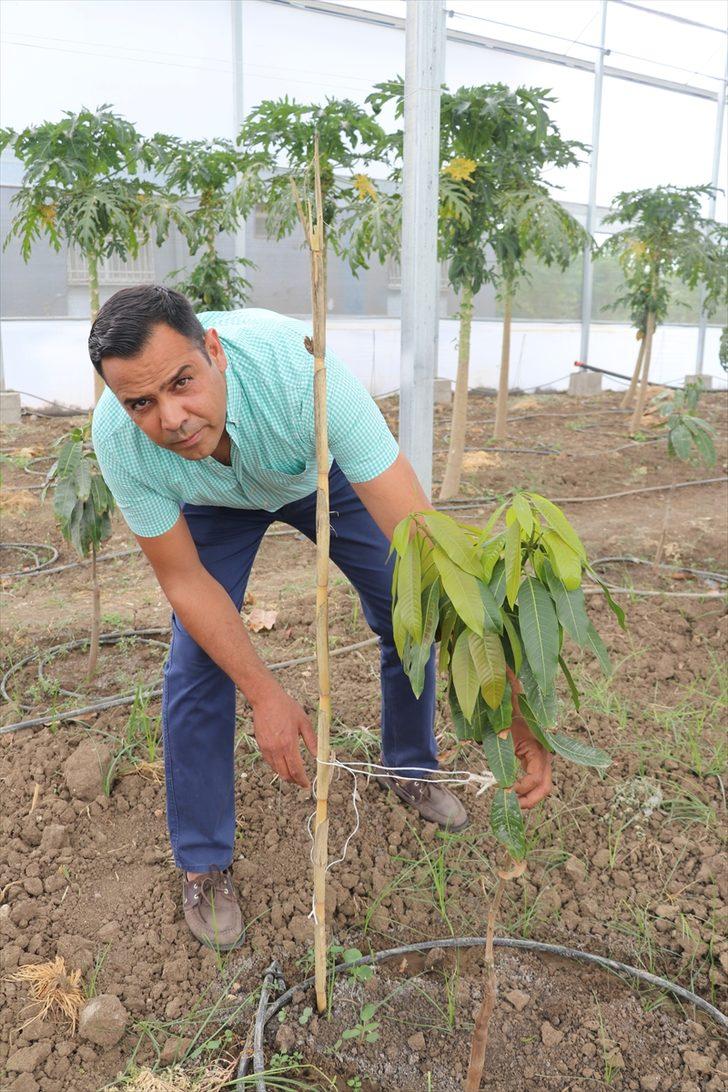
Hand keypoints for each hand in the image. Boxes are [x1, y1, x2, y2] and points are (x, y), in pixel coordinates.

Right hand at [251, 683, 316, 788]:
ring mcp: (267, 748)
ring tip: (294, 773)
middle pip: (285, 774)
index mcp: (289, 744)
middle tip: (301, 780)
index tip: (306, 784)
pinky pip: (269, 762)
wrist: (266, 699)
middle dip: (294, 780)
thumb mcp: (304, 722)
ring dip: (285, 775)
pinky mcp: (260, 745)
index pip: (296, 770)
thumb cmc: (286, 708)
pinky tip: (284, 762)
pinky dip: (277, 767)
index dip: (302, 780)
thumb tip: (317, 755)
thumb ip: (312, 740)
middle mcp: (276, 749)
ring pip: (276, 770)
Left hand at [507, 669, 552, 809]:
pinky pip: (529, 777)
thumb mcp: (509, 698)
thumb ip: (509, 687)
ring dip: (526, 797)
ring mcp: (537, 755)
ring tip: (509, 803)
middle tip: (512, 807)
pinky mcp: (529, 755)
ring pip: (539, 784)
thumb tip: (505, 672)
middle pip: (544, 786)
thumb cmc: (512, 696)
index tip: (504, 788)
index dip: (522, 788)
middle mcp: (543, 752)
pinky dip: (521, 788)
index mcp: (540, 743)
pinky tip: (507, 790)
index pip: (537, 777)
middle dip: (530, 800)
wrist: (513, 691)